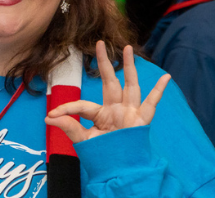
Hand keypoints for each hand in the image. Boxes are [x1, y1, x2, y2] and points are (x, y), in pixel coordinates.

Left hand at [44, 41, 170, 143]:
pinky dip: (159, 90)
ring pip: (130, 85)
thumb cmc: (104, 155)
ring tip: (127, 48)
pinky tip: (165, 77)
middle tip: (99, 43)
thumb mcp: (83, 141)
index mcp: (100, 114)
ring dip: (129, 67)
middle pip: (110, 81)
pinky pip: (152, 103)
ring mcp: (130, 113)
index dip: (66, 109)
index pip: (82, 105)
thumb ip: (69, 127)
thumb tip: (48, 118)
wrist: (121, 170)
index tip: (50, 116)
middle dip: (104, 63)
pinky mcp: (141, 121)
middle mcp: (116, 109)